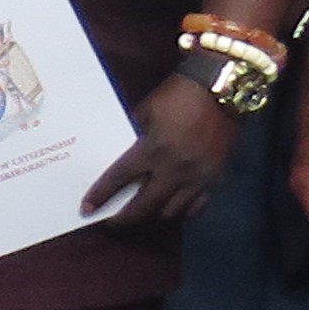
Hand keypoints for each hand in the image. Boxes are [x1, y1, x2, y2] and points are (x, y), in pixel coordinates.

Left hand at [84, 76, 236, 225]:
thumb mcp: (147, 111)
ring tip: (144, 209)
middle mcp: (174, 169)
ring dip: (154, 212)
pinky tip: (174, 207)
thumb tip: (123, 153)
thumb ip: (134, 134)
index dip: (101, 195)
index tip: (87, 209)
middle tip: (112, 220)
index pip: (119, 179)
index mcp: (153, 150)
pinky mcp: (216, 178)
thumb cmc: (180, 95)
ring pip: (171, 211)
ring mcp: (197, 177)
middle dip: (124, 217)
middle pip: (144, 205)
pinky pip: (198, 206)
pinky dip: (183, 210)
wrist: (222, 89)